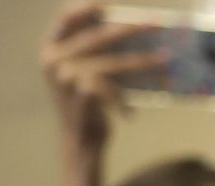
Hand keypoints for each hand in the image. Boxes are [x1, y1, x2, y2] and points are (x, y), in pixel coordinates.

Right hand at [41, 3, 156, 153]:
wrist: (79, 141)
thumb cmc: (87, 107)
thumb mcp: (82, 76)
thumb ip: (93, 54)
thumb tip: (131, 30)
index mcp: (49, 50)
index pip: (64, 19)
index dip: (84, 8)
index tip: (107, 4)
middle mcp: (53, 60)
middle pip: (98, 37)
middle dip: (129, 29)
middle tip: (155, 24)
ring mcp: (66, 75)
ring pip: (114, 63)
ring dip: (143, 61)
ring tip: (165, 59)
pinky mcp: (83, 92)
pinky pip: (115, 87)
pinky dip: (126, 99)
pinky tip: (131, 112)